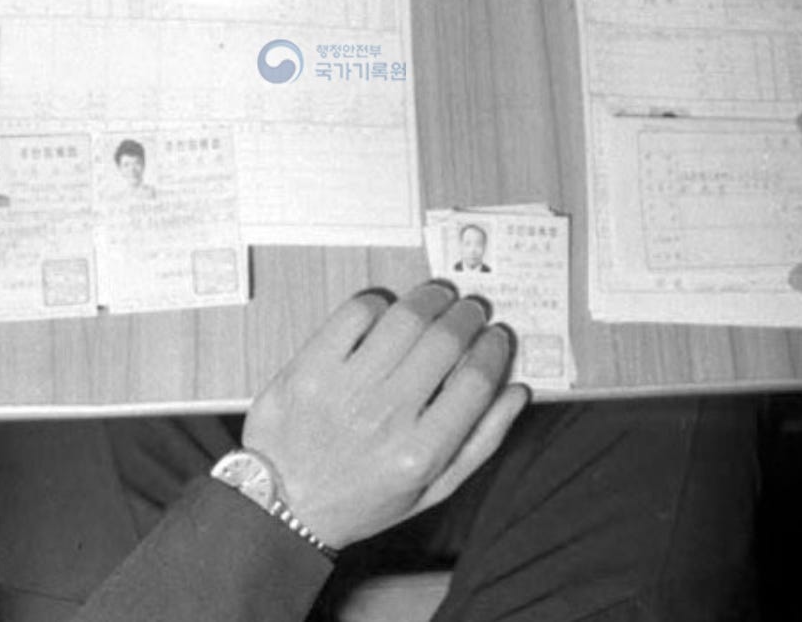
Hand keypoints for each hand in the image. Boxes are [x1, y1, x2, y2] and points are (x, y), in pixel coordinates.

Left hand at [242, 280, 528, 549]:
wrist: (284, 504)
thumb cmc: (362, 497)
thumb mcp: (432, 490)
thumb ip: (481, 442)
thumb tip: (516, 391)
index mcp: (420, 453)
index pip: (476, 380)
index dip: (494, 349)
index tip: (496, 336)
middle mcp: (385, 417)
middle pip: (445, 341)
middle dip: (467, 316)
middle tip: (470, 311)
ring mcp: (344, 389)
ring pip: (404, 318)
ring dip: (430, 298)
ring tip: (438, 298)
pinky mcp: (309, 366)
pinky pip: (355, 314)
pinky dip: (380, 303)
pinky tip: (388, 311)